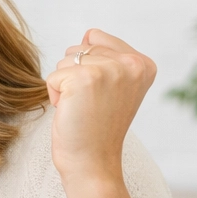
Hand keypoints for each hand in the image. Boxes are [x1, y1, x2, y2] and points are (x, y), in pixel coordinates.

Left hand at [46, 29, 155, 184]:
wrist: (93, 163)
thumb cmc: (98, 128)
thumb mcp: (115, 87)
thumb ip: (108, 57)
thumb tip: (88, 34)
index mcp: (144, 63)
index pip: (96, 38)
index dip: (89, 68)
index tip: (102, 96)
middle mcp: (132, 64)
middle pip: (79, 48)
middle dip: (75, 76)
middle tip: (90, 105)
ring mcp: (110, 70)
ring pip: (64, 60)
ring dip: (65, 86)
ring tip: (82, 109)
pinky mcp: (84, 79)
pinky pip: (52, 77)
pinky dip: (54, 96)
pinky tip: (71, 113)